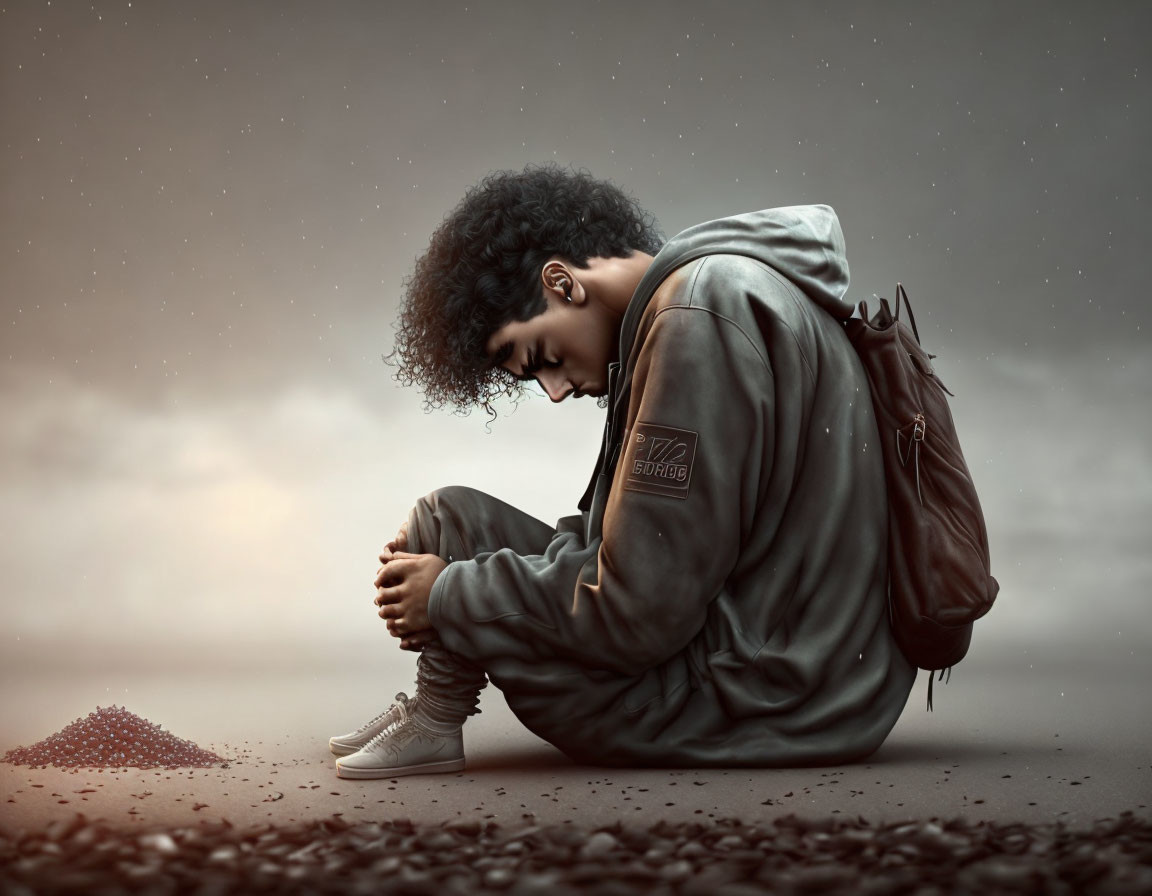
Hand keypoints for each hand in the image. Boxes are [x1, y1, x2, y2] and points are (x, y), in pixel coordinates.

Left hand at [376, 520, 432, 650]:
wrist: (464, 593)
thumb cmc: (445, 574)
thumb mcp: (428, 559)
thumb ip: (406, 557)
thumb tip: (387, 555)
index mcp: (411, 569)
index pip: (386, 571)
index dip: (380, 576)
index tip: (379, 581)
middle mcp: (408, 587)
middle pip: (383, 593)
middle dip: (381, 596)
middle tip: (381, 599)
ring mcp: (411, 605)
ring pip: (386, 611)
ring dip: (384, 611)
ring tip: (387, 611)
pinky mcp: (415, 621)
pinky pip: (396, 624)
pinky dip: (394, 624)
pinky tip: (397, 621)